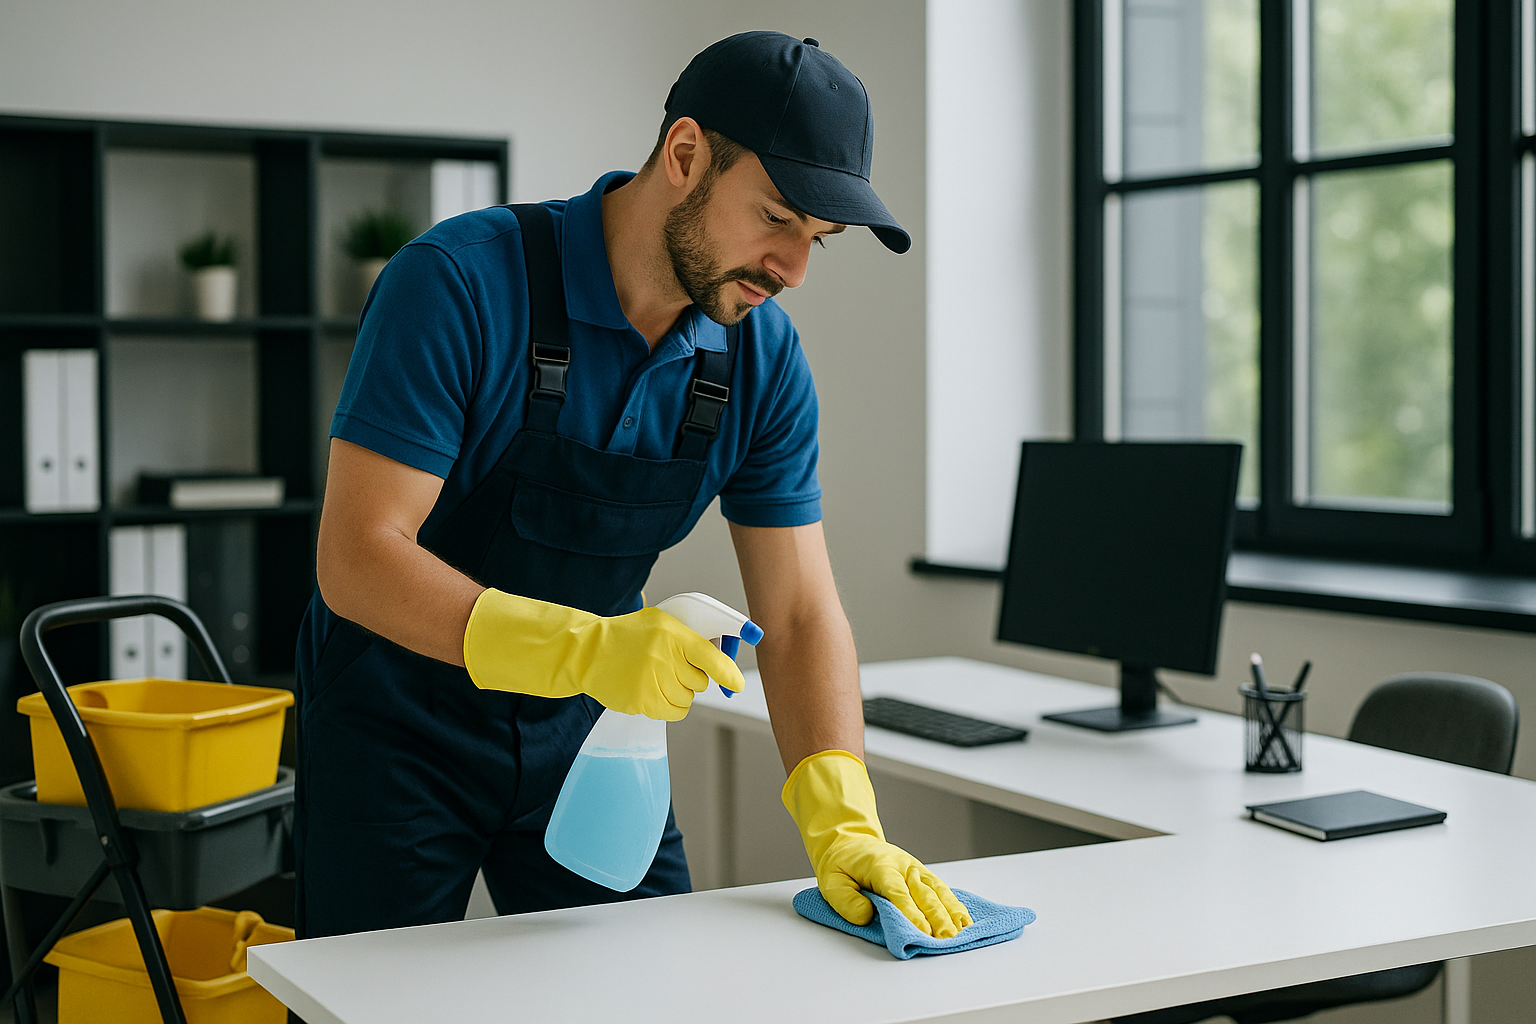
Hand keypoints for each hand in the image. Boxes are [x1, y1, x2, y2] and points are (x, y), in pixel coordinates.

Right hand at [462, 589, 743, 719]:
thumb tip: (724, 655)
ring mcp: (651, 680)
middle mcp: (663, 656)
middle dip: (692, 677)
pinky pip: (674, 712)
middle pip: (700, 682)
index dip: (728, 673)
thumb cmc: (630, 636)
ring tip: (657, 676)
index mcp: (671, 633)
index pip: (710, 656)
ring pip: (688, 698)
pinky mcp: (642, 701)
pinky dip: (671, 706)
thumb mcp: (660, 622)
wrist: (589, 652)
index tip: (737, 684)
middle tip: (672, 667)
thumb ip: (690, 635)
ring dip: (680, 692)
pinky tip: (655, 691)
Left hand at [782, 749, 971, 937]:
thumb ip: (846, 900)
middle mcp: (904, 867)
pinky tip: (964, 920)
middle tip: (946, 938)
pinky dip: (954, 905)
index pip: (898, 892)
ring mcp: (916, 870)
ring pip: (938, 891)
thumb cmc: (842, 865)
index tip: (923, 931)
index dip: (911, 912)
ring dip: (951, 912)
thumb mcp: (830, 882)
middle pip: (924, 894)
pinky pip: (942, 890)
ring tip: (962, 931)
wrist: (851, 843)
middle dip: (937, 917)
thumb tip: (867, 916)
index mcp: (881, 867)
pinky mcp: (923, 875)